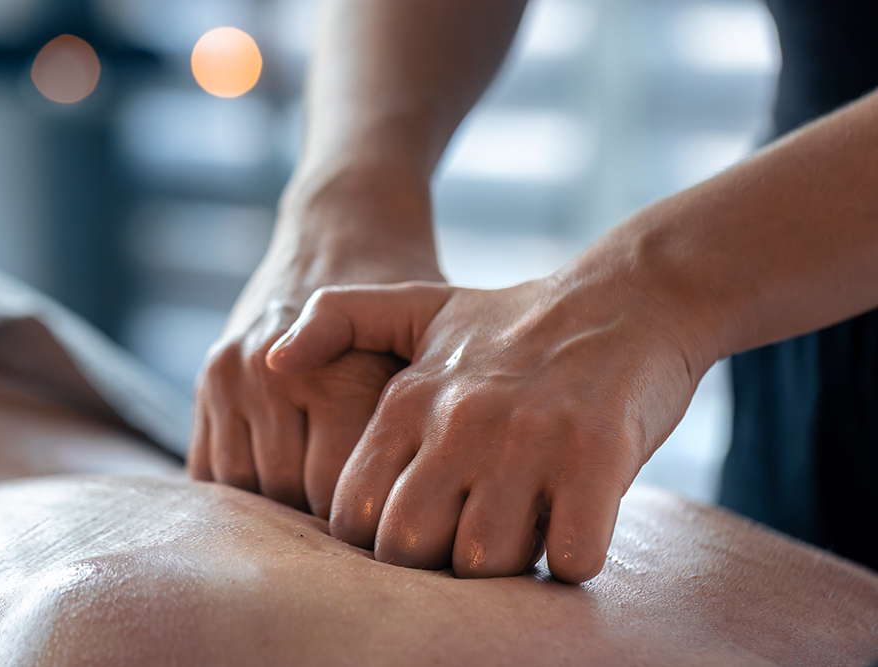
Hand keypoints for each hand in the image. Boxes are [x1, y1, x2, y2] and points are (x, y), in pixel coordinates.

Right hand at [187, 168, 442, 517]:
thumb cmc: (403, 300)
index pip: (338, 495)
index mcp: (342, 378)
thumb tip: (428, 506)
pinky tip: (273, 487)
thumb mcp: (429, 349)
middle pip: (288, 496)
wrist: (342, 228)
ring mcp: (234, 376)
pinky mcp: (208, 377)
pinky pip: (207, 465)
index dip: (362, 516)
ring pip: (243, 488)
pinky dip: (237, 488)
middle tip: (350, 524)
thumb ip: (420, 424)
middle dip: (319, 518)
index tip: (383, 521)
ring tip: (311, 507)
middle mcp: (278, 378)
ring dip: (274, 505)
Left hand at [266, 272, 710, 581]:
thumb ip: (339, 319)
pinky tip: (576, 525)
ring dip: (507, 565)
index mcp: (410, 398)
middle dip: (434, 564)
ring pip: (483, 561)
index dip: (381, 539)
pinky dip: (573, 558)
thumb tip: (271, 360)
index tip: (422, 527)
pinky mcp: (596, 456)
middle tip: (472, 539)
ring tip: (527, 528)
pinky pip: (568, 557)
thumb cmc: (517, 320)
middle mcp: (459, 420)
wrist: (630, 296)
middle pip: (409, 548)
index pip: (353, 513)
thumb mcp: (422, 304)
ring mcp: (528, 439)